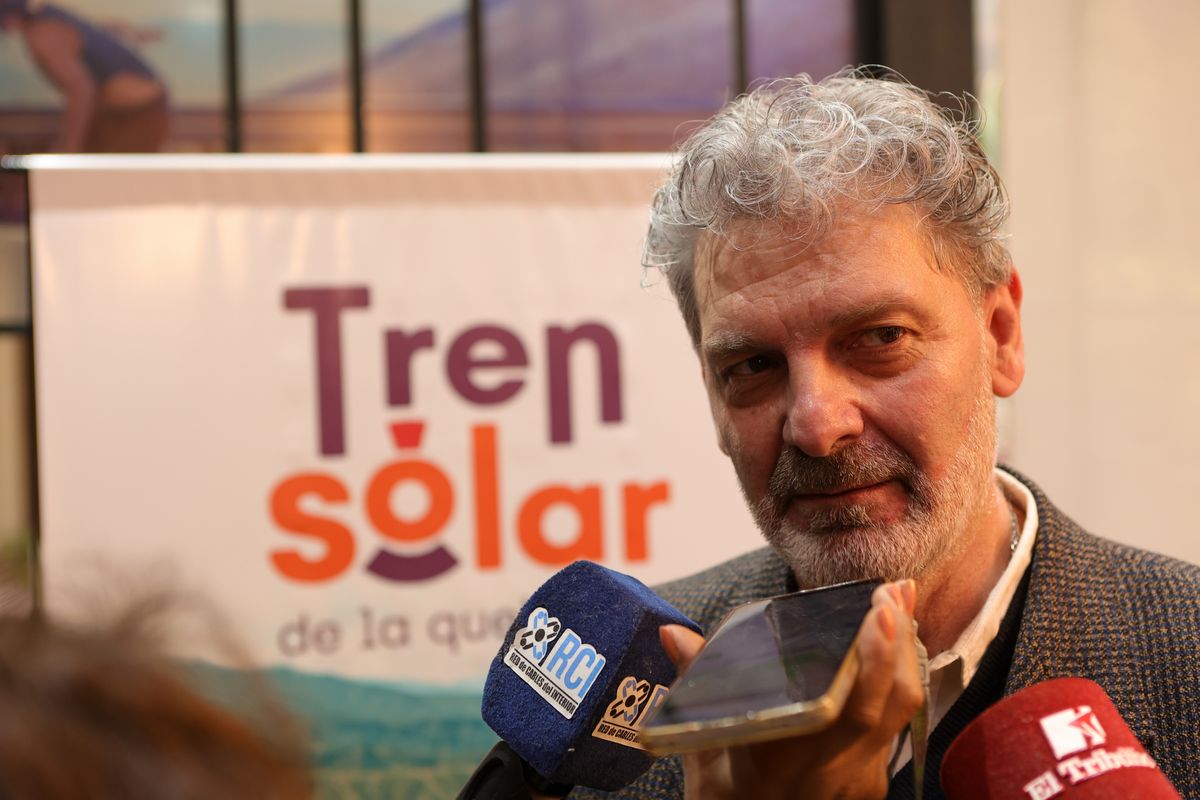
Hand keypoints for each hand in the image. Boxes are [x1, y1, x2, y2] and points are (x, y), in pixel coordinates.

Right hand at [659, 580, 921, 799]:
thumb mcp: (700, 753)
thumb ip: (694, 687)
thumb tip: (674, 633)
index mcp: (786, 764)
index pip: (846, 713)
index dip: (872, 662)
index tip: (876, 612)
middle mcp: (832, 773)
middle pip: (887, 704)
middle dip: (896, 641)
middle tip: (893, 590)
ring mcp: (860, 780)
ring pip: (900, 712)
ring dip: (904, 653)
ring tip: (898, 602)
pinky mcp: (872, 779)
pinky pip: (895, 722)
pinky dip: (896, 677)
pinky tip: (891, 643)